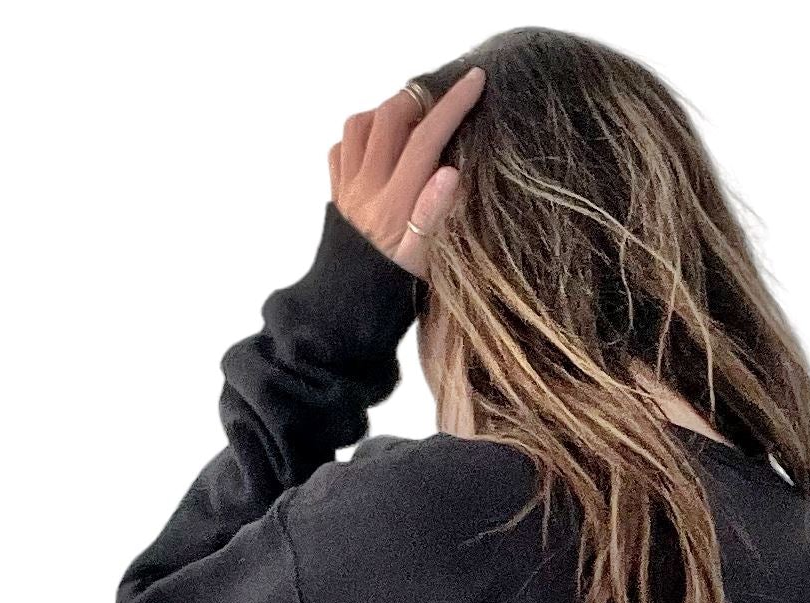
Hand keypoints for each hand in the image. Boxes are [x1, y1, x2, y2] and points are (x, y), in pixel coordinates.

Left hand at [328, 67, 485, 278]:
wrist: (345, 313)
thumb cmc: (393, 294)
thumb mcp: (425, 263)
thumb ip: (435, 216)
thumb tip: (450, 171)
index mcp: (394, 204)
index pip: (426, 139)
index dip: (452, 106)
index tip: (474, 81)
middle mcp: (366, 189)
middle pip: (389, 118)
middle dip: (417, 98)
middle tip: (440, 100)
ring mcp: (346, 189)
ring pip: (359, 126)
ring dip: (386, 111)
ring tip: (411, 119)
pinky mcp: (334, 195)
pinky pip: (340, 150)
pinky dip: (359, 137)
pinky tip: (378, 147)